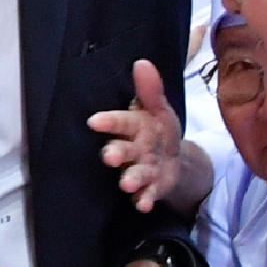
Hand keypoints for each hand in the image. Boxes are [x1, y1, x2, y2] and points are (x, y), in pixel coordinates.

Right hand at [92, 58, 210, 214]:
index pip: (120, 122)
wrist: (173, 161)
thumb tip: (142, 62)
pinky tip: (144, 204)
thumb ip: (151, 89)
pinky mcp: (150, 188)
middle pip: (122, 150)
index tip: (94, 122)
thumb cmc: (159, 131)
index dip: (109, 122)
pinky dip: (144, 200)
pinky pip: (146, 195)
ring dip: (130, 178)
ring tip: (127, 183)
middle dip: (116, 152)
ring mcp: (141, 169)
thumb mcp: (160, 108)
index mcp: (134, 126)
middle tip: (109, 156)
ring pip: (133, 174)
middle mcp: (133, 149)